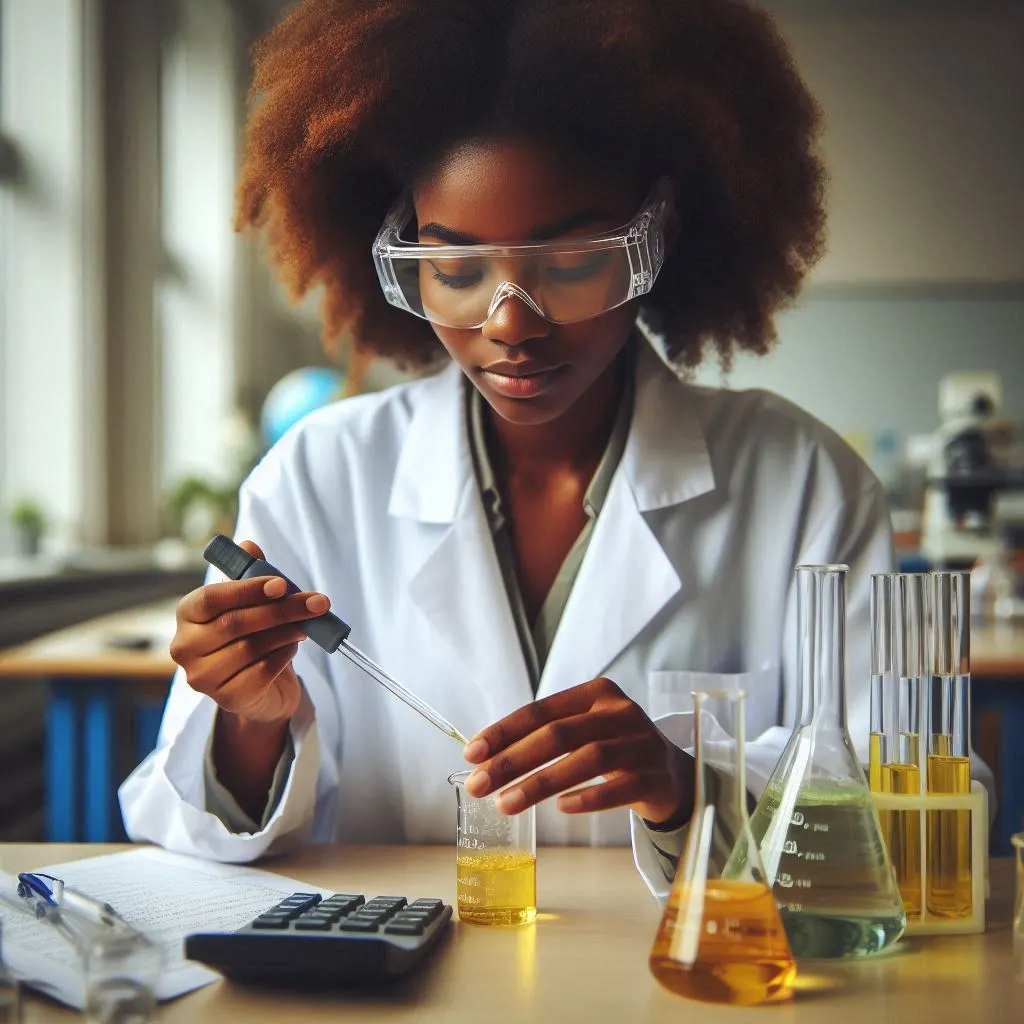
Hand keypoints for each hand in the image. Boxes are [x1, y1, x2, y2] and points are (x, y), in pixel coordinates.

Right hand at [169, 540, 329, 724]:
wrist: (262, 688)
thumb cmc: (253, 635)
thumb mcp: (253, 602)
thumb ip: (250, 572)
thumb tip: (249, 544)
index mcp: (187, 614)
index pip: (212, 597)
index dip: (248, 589)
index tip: (283, 584)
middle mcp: (185, 646)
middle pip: (236, 623)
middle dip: (282, 610)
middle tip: (318, 603)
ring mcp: (202, 676)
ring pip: (251, 647)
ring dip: (288, 632)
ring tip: (307, 625)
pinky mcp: (226, 699)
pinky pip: (262, 672)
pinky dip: (283, 656)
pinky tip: (292, 648)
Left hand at [462, 677, 694, 825]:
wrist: (673, 775)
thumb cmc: (616, 750)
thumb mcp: (586, 731)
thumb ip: (546, 737)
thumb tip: (486, 759)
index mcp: (597, 693)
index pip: (541, 709)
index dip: (504, 731)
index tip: (472, 754)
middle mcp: (620, 711)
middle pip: (559, 734)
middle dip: (513, 760)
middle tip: (479, 785)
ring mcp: (642, 743)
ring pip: (587, 759)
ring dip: (541, 783)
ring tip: (507, 804)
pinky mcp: (656, 776)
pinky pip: (619, 788)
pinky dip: (587, 798)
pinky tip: (561, 809)